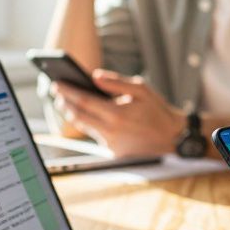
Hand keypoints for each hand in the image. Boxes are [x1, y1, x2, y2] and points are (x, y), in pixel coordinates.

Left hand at [51, 69, 183, 156]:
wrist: (173, 140)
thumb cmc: (158, 113)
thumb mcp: (142, 90)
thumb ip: (117, 82)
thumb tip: (95, 76)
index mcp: (117, 114)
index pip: (83, 101)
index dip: (68, 92)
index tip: (56, 84)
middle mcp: (111, 131)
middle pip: (78, 116)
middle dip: (64, 104)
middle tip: (57, 93)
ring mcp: (111, 144)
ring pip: (84, 127)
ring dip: (73, 114)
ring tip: (66, 103)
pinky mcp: (113, 153)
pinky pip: (96, 136)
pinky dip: (88, 124)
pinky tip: (85, 115)